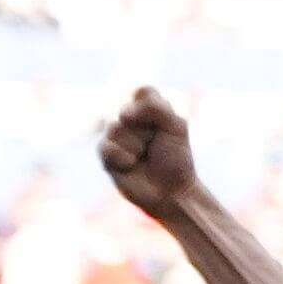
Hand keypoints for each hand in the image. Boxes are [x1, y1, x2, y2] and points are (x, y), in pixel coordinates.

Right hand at [98, 86, 197, 215]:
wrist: (172, 191)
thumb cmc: (176, 159)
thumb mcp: (176, 127)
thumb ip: (156, 108)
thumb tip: (123, 115)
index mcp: (150, 110)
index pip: (143, 91)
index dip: (151, 107)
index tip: (163, 124)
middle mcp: (131, 120)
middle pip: (127, 111)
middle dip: (147, 132)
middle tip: (155, 146)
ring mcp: (117, 137)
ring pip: (115, 128)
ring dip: (136, 146)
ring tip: (144, 157)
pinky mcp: (107, 155)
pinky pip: (106, 147)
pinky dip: (122, 157)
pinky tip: (131, 166)